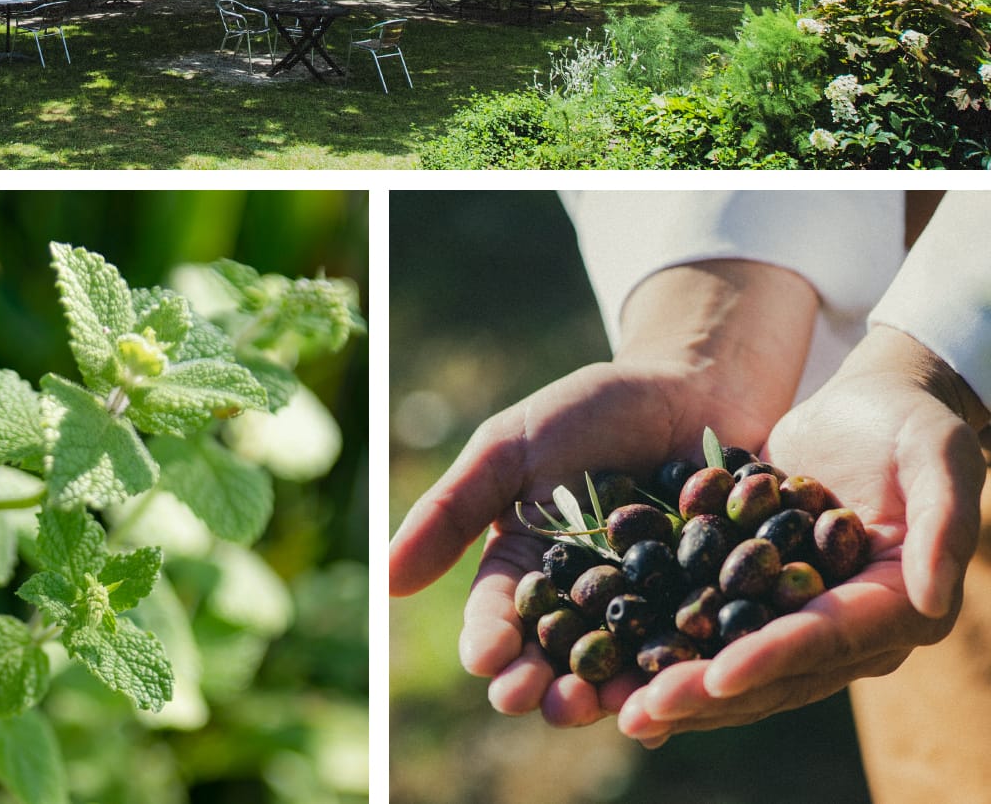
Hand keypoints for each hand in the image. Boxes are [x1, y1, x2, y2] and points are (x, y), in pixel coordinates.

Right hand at [390, 259, 819, 728]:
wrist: (693, 385)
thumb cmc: (594, 409)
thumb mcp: (511, 448)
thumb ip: (451, 510)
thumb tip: (385, 582)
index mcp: (527, 566)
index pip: (497, 613)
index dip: (490, 641)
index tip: (487, 660)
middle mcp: (582, 603)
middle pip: (555, 656)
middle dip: (544, 684)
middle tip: (541, 699)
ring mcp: (645, 613)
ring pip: (620, 668)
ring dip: (608, 695)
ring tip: (602, 707)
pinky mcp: (709, 616)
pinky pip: (691, 655)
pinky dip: (680, 677)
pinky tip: (675, 691)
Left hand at [616, 326, 987, 745]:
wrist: (872, 401)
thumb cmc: (914, 421)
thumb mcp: (940, 456)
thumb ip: (945, 523)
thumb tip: (932, 601)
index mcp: (896, 606)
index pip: (827, 639)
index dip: (772, 659)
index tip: (717, 678)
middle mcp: (850, 625)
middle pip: (773, 666)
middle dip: (706, 691)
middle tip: (641, 712)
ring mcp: (803, 610)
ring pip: (736, 656)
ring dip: (679, 682)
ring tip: (618, 707)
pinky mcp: (763, 585)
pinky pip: (713, 618)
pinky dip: (669, 637)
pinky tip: (618, 657)